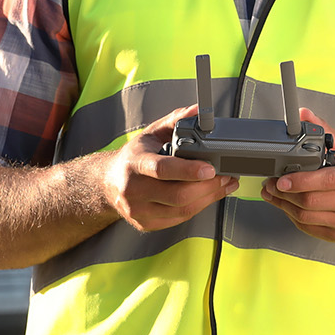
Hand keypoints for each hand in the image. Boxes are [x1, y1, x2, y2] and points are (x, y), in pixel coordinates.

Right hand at [101, 105, 238, 232]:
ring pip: (181, 210)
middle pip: (177, 195)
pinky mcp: (145, 224)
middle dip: (208, 186)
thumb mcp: (152, 132)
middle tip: (227, 175)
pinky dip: (198, 207)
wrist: (108, 182)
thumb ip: (176, 119)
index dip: (188, 170)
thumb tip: (198, 110)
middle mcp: (133, 189)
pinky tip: (209, 195)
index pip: (162, 169)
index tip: (210, 168)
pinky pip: (178, 218)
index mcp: (135, 163)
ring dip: (209, 198)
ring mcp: (138, 210)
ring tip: (224, 184)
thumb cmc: (134, 156)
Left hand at [261, 109, 334, 242]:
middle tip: (272, 184)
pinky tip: (287, 205)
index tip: (282, 178)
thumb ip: (324, 131)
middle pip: (310, 201)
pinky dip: (293, 216)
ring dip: (284, 205)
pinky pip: (308, 227)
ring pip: (306, 216)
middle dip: (285, 193)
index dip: (300, 181)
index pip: (325, 180)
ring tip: (274, 193)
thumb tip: (304, 115)